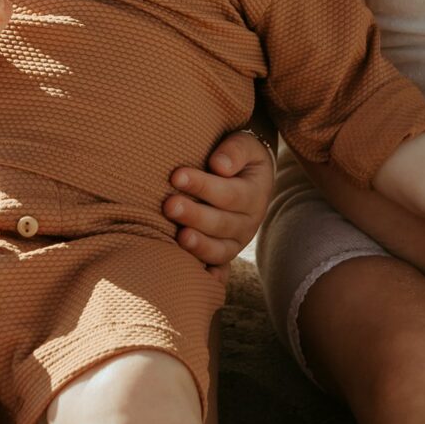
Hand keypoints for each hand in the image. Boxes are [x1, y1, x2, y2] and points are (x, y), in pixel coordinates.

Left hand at [164, 130, 274, 271]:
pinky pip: (219, 269)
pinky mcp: (225, 254)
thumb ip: (234, 151)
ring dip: (199, 246)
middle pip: (222, 223)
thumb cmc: (237, 156)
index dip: (203, 185)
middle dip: (195, 216)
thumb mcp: (244, 145)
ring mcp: (237, 242)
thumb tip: (219, 165)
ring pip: (220, 250)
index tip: (176, 175)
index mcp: (254, 193)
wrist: (247, 176)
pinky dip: (212, 277)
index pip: (228, 193)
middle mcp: (249, 222)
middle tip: (169, 205)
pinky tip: (199, 279)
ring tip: (179, 238)